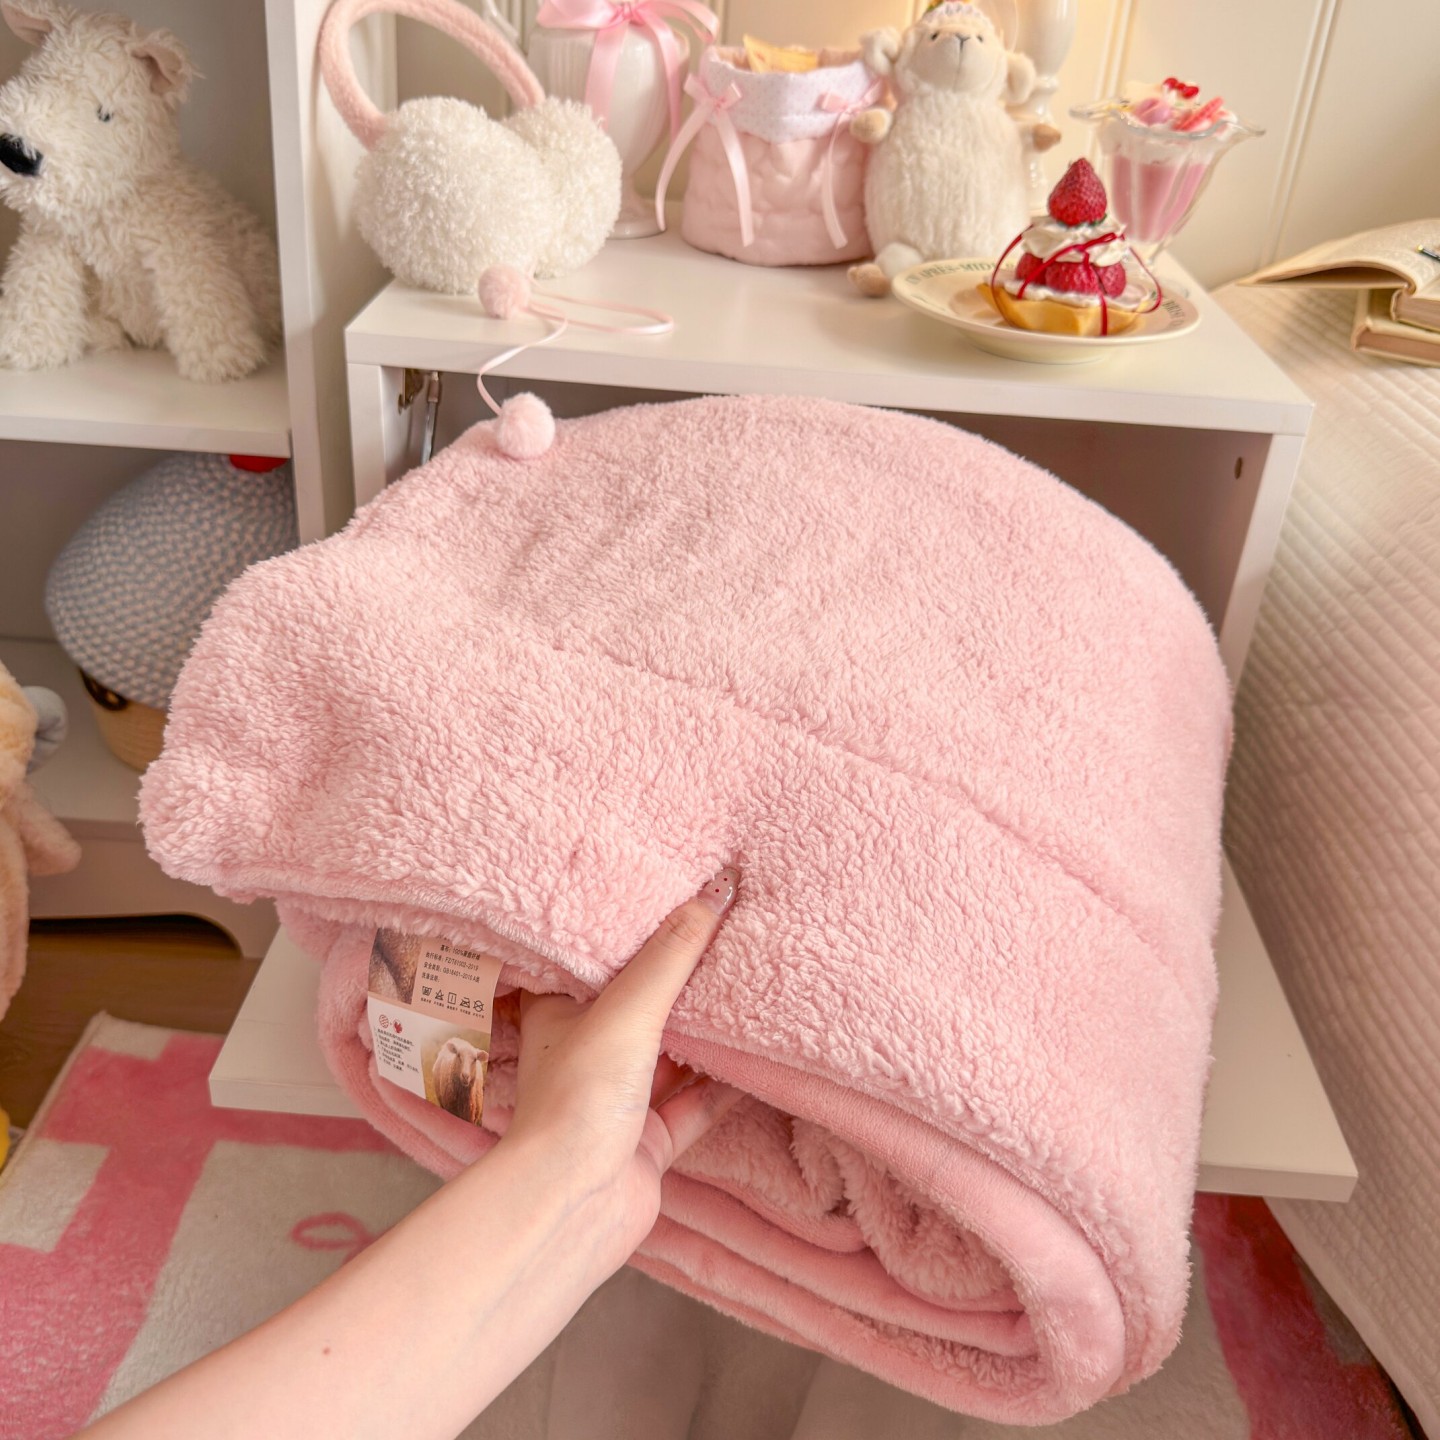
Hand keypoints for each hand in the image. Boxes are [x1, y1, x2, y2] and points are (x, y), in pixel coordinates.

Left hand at [503, 867, 742, 1274]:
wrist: (574, 1204)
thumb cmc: (577, 1099)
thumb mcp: (629, 1009)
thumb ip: (675, 953)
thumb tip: (719, 889)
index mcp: (562, 1012)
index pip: (597, 957)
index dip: (632, 929)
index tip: (674, 895)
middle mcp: (588, 1052)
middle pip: (642, 1005)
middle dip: (681, 978)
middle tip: (727, 934)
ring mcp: (620, 1099)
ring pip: (673, 1055)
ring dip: (707, 1032)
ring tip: (751, 987)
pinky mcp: (650, 1140)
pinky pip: (697, 1103)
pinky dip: (726, 1084)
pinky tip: (757, 1059)